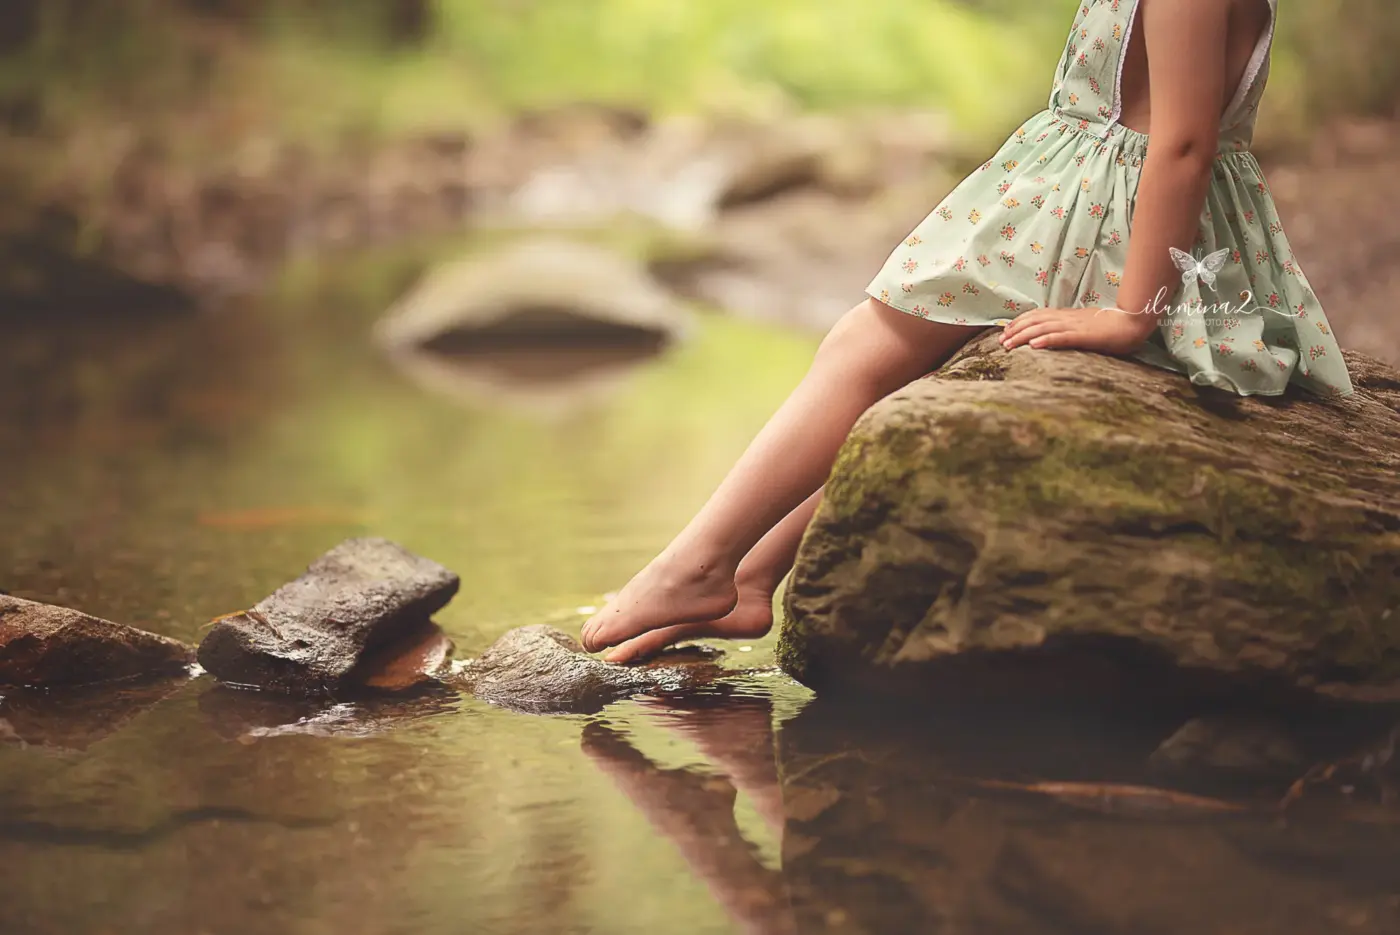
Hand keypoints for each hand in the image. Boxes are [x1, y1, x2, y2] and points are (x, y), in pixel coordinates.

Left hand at [1000, 307, 1156, 355]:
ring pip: (1044, 328)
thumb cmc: (1111, 326)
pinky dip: (1046, 340)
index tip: (1006, 330)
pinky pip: (1062, 337)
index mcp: (1067, 316)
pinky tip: (1033, 345)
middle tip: (1001, 341)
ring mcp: (1075, 326)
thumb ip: (1068, 329)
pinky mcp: (1084, 335)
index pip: (1038, 315)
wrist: (1132, 322)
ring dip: (1024, 336)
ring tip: (1009, 344)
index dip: (1020, 321)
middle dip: (1016, 330)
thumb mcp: (1084, 326)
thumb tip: (1051, 336)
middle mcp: (1067, 318)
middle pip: (1036, 321)